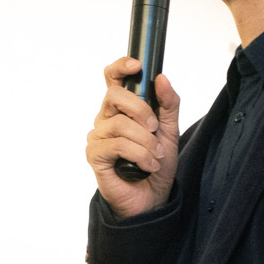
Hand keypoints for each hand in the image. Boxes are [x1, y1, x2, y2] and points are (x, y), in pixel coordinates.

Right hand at [86, 57, 180, 216]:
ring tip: (156, 156)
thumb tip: (161, 78)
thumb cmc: (156, 164)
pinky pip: (116, 145)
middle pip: (114, 95)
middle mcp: (105, 119)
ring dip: (146, 142)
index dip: (120, 67)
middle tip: (155, 129)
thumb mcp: (169, 131)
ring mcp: (97, 137)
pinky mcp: (94, 155)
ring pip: (120, 124)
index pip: (112, 78)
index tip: (137, 66)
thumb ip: (168, 104)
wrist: (152, 197)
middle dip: (141, 110)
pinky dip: (139, 155)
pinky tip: (147, 165)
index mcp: (121, 109)